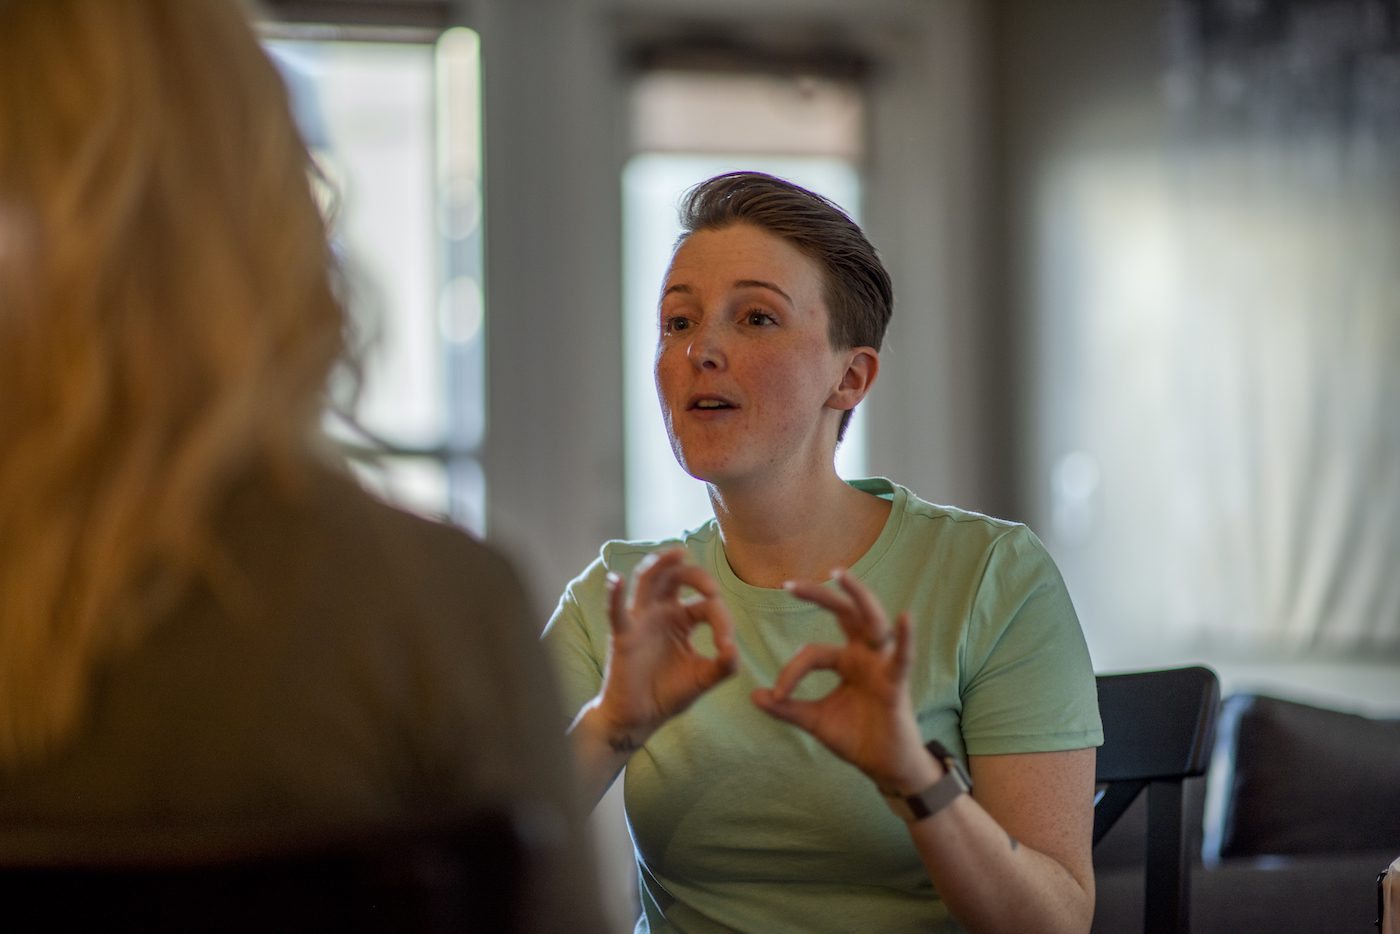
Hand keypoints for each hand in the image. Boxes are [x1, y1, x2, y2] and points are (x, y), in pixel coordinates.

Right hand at [590, 548, 738, 750]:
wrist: (640, 718)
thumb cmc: (669, 693)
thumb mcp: (704, 678)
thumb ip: (724, 665)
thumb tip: (732, 648)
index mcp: (682, 619)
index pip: (706, 604)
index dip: (721, 620)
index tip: (726, 647)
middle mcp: (661, 612)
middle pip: (676, 576)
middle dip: (697, 575)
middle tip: (712, 590)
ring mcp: (640, 621)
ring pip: (648, 580)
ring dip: (661, 564)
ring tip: (677, 553)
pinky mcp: (623, 636)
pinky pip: (616, 611)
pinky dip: (614, 594)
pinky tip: (616, 579)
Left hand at [751, 569, 934, 792]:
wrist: (883, 767)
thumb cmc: (856, 738)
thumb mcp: (814, 720)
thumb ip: (786, 707)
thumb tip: (753, 695)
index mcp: (846, 660)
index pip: (811, 652)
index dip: (791, 672)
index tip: (775, 696)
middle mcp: (864, 655)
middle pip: (844, 614)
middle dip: (818, 596)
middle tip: (788, 584)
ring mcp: (881, 665)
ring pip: (872, 621)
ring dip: (857, 596)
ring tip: (840, 574)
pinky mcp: (896, 684)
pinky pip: (902, 657)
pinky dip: (906, 638)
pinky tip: (905, 617)